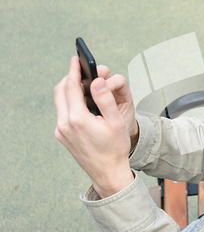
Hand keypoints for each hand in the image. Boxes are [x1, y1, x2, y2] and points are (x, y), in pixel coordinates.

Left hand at [54, 56, 133, 197]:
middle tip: (79, 67)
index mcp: (78, 119)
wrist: (108, 172)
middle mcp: (65, 124)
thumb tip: (97, 81)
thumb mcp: (116, 121)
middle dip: (69, 77)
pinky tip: (81, 101)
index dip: (74, 70)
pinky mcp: (62, 136)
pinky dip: (69, 101)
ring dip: (67, 89)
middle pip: (60, 91)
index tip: (76, 59)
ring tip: (80, 81)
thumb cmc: (115, 148)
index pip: (72, 87)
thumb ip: (105, 99)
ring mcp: (61, 131)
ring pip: (59, 102)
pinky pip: (62, 112)